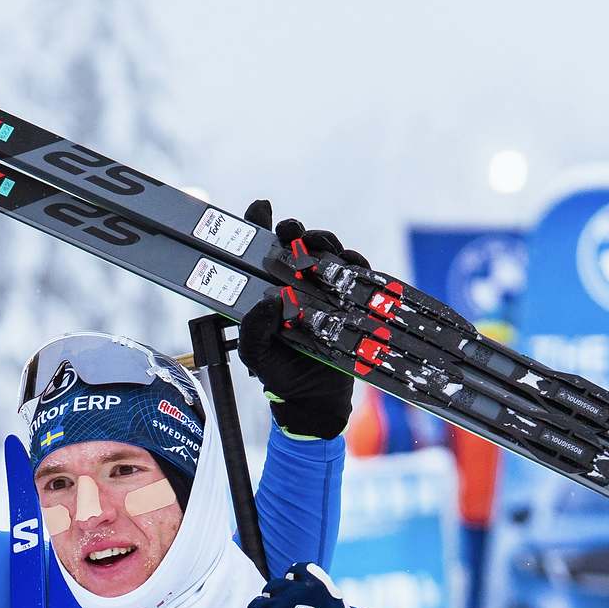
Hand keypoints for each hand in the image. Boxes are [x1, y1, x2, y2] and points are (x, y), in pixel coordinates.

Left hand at [239, 200, 358, 438]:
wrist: (314, 400)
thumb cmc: (280, 375)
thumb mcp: (257, 355)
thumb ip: (254, 330)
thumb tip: (267, 303)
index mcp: (266, 291)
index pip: (260, 251)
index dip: (258, 224)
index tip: (260, 208)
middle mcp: (293, 284)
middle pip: (296, 243)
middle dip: (295, 229)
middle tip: (292, 230)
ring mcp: (322, 290)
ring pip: (325, 252)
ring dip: (323, 241)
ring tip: (318, 245)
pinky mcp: (347, 300)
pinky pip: (354, 273)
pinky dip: (353, 263)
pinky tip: (349, 262)